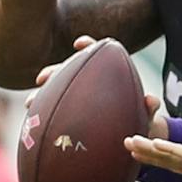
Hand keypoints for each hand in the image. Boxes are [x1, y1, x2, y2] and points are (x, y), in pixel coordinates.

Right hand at [28, 36, 166, 132]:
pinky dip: (45, 116)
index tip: (81, 44)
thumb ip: (150, 106)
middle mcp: (89, 83)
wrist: (136, 137)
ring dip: (41, 96)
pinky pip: (57, 113)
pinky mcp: (73, 114)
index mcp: (107, 76)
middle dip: (53, 72)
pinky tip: (34, 123)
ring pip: (56, 92)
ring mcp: (79, 98)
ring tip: (30, 104)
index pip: (97, 54)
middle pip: (67, 70)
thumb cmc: (142, 119)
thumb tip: (151, 100)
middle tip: (42, 78)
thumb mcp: (148, 114)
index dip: (89, 46)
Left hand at [124, 137, 181, 181]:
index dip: (152, 159)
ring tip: (134, 140)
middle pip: (168, 155)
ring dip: (153, 147)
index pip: (171, 165)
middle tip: (126, 140)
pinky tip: (156, 145)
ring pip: (175, 152)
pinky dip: (172, 150)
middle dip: (146, 149)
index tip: (133, 154)